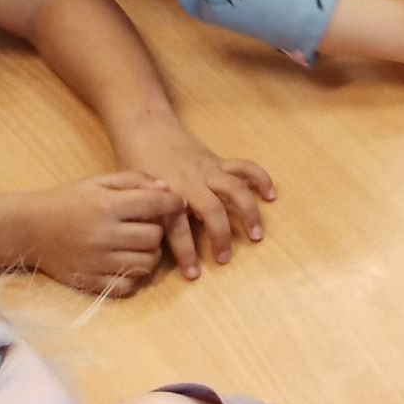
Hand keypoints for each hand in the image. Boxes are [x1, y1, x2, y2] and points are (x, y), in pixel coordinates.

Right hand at [0, 173, 186, 294]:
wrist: (29, 229)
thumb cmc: (68, 201)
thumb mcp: (98, 182)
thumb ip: (134, 180)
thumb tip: (167, 191)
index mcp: (107, 205)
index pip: (156, 205)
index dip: (173, 204)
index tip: (175, 204)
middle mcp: (104, 235)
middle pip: (155, 237)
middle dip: (157, 230)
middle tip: (147, 225)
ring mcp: (97, 262)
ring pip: (147, 264)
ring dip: (149, 254)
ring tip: (136, 244)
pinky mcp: (90, 282)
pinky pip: (128, 286)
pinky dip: (133, 276)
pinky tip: (125, 262)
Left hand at [114, 115, 273, 277]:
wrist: (145, 129)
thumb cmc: (134, 165)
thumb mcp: (133, 194)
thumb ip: (146, 218)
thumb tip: (153, 249)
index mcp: (167, 194)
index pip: (177, 229)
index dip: (186, 253)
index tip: (194, 274)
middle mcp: (191, 183)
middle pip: (212, 210)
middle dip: (221, 236)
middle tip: (225, 258)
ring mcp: (207, 171)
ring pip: (234, 190)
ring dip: (248, 212)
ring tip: (257, 234)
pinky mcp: (218, 161)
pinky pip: (244, 167)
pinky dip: (260, 179)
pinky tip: (270, 195)